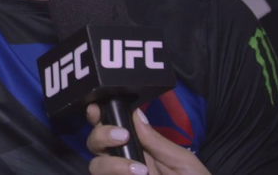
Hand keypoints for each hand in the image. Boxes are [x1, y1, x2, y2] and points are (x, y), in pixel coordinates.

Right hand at [86, 103, 209, 174]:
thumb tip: (135, 113)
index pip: (111, 128)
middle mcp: (124, 162)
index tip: (97, 108)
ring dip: (111, 164)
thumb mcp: (182, 161)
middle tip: (122, 136)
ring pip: (96, 167)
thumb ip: (157, 141)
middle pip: (95, 144)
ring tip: (139, 170)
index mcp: (139, 148)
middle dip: (101, 135)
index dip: (99, 115)